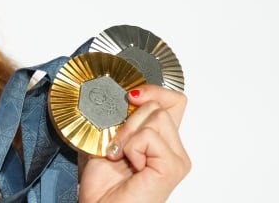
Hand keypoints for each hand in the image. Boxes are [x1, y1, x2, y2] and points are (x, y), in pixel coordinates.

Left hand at [78, 85, 189, 202]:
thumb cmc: (102, 187)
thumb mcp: (106, 139)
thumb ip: (118, 116)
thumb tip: (120, 94)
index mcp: (161, 141)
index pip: (172, 100)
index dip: (151, 91)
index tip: (130, 97)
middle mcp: (173, 149)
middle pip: (161, 105)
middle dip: (130, 119)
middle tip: (116, 144)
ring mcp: (176, 158)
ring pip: (156, 116)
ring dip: (129, 134)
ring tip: (120, 156)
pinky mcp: (173, 166)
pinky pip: (150, 136)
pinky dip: (132, 147)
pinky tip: (130, 164)